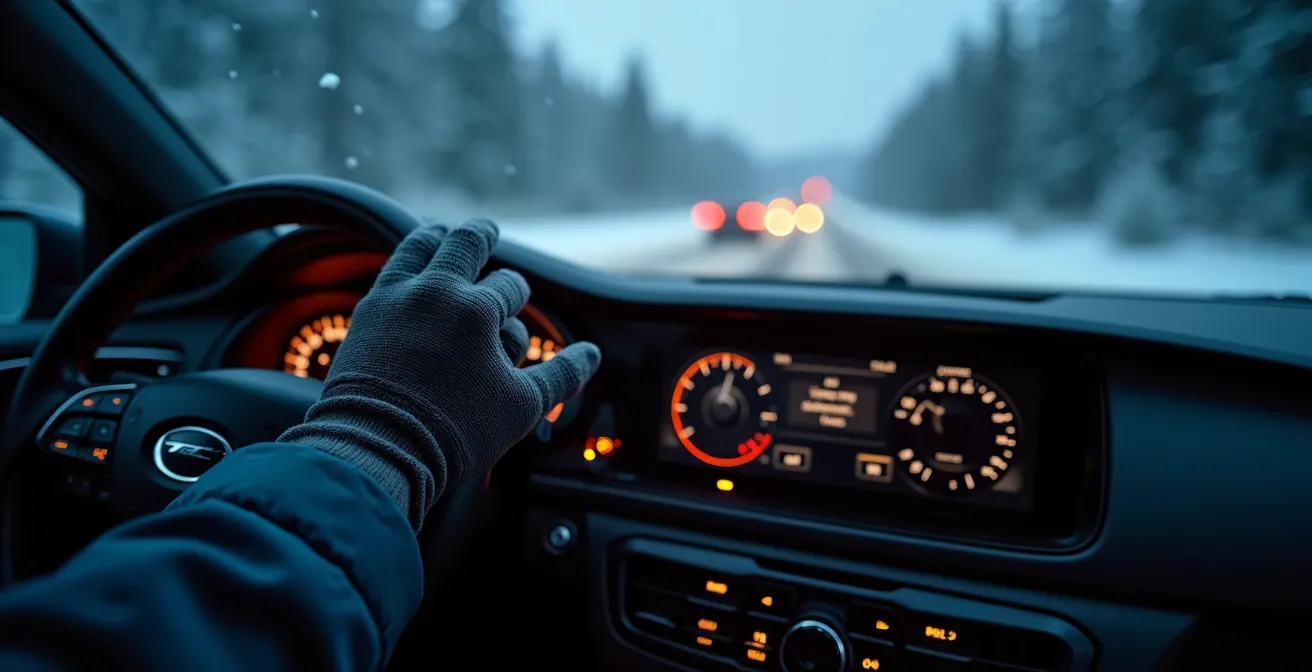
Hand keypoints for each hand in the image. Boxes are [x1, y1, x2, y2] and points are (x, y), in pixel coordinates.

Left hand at [281, 219, 600, 527]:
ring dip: (436, 237)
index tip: (513, 307)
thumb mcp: (522, 406)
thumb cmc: (454, 432)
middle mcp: (435, 291)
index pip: (511, 286)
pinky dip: (403, 262)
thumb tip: (592, 353)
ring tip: (443, 233)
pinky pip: (387, 271)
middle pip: (464, 243)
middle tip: (487, 228)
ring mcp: (395, 298)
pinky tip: (408, 270)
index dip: (519, 298)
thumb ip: (561, 375)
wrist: (378, 449)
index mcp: (478, 309)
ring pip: (418, 246)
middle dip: (481, 235)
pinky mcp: (366, 314)